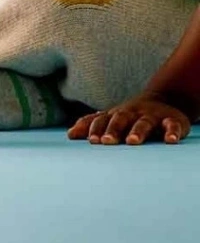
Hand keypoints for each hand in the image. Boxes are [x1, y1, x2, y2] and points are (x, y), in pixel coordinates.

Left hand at [67, 94, 190, 144]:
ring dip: (137, 131)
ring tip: (132, 142)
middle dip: (112, 130)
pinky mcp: (172, 121)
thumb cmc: (130, 116)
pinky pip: (172, 126)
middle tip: (105, 142)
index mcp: (115, 114)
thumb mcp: (112, 118)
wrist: (162, 100)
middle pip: (120, 119)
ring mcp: (151, 116)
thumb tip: (69, 135)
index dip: (95, 129)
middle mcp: (131, 113)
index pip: (102, 120)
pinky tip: (170, 141)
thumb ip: (92, 125)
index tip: (89, 141)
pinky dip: (171, 133)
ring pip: (143, 122)